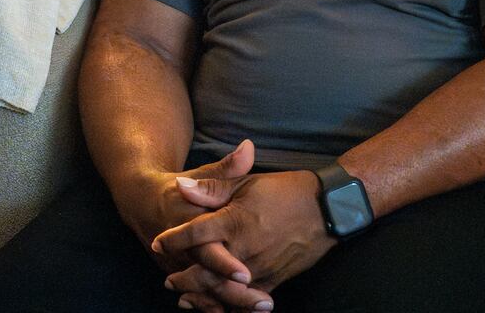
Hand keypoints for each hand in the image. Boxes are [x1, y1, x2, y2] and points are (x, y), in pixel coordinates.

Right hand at [115, 141, 273, 310]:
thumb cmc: (180, 187)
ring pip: (203, 293)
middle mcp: (180, 251)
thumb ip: (227, 167)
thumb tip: (248, 148)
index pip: (206, 247)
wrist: (142, 203)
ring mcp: (178, 267)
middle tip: (264, 302)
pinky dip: (217, 306)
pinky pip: (199, 297)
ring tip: (261, 308)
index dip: (224, 263)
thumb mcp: (201, 173)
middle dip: (234, 293)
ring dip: (230, 304)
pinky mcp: (179, 276)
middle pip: (207, 279)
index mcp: (186, 224)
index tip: (246, 274)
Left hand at [153, 168, 337, 308]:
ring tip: (185, 298)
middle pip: (203, 271)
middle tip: (169, 280)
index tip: (157, 244)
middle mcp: (243, 248)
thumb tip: (181, 187)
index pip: (194, 234)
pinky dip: (228, 307)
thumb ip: (213, 187)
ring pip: (221, 291)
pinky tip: (217, 307)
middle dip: (183, 278)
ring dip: (200, 296)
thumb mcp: (247, 183)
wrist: (327, 208)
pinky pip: (246, 301)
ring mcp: (259, 268)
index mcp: (234, 221)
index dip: (172, 240)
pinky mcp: (273, 280)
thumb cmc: (285, 190)